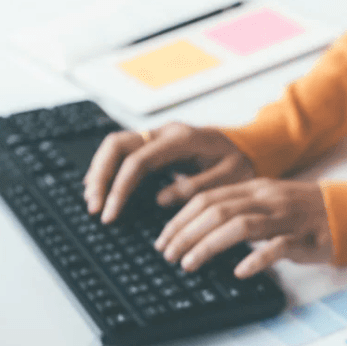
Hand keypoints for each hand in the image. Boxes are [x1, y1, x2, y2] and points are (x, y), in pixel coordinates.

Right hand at [85, 123, 254, 221]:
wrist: (253, 145)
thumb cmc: (244, 163)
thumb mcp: (230, 178)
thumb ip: (197, 187)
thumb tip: (162, 200)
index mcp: (182, 139)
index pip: (138, 161)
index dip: (119, 188)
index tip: (111, 214)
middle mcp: (166, 132)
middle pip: (117, 145)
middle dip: (100, 176)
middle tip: (94, 207)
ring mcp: (159, 135)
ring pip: (116, 145)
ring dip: (100, 171)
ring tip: (93, 200)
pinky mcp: (157, 143)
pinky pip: (125, 151)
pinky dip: (110, 168)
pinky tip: (105, 188)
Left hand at [154, 179, 332, 275]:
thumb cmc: (305, 214)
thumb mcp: (267, 203)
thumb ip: (238, 209)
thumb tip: (199, 225)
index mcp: (255, 188)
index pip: (208, 197)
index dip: (180, 218)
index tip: (163, 239)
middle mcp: (267, 199)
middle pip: (217, 210)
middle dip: (186, 233)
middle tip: (167, 254)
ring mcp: (286, 218)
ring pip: (240, 225)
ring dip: (208, 245)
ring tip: (189, 264)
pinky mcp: (305, 238)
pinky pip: (278, 247)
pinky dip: (256, 259)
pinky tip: (239, 271)